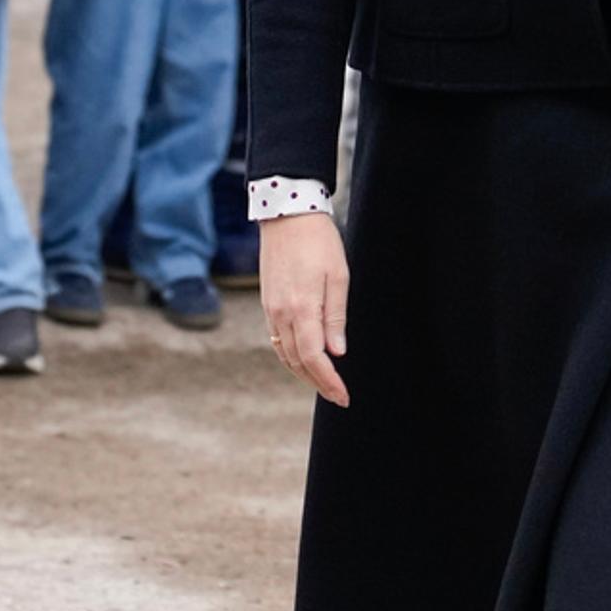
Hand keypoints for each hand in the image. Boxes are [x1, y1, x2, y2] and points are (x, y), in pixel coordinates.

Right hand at [259, 210, 350, 405]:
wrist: (286, 214)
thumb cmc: (318, 242)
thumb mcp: (338, 277)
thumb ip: (335, 317)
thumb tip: (336, 352)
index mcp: (301, 309)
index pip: (314, 359)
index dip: (329, 382)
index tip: (343, 396)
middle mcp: (281, 314)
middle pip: (297, 363)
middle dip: (318, 384)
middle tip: (338, 396)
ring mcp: (270, 309)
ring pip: (285, 354)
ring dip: (303, 373)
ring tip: (324, 383)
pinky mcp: (267, 302)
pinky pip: (277, 340)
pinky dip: (291, 356)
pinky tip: (304, 358)